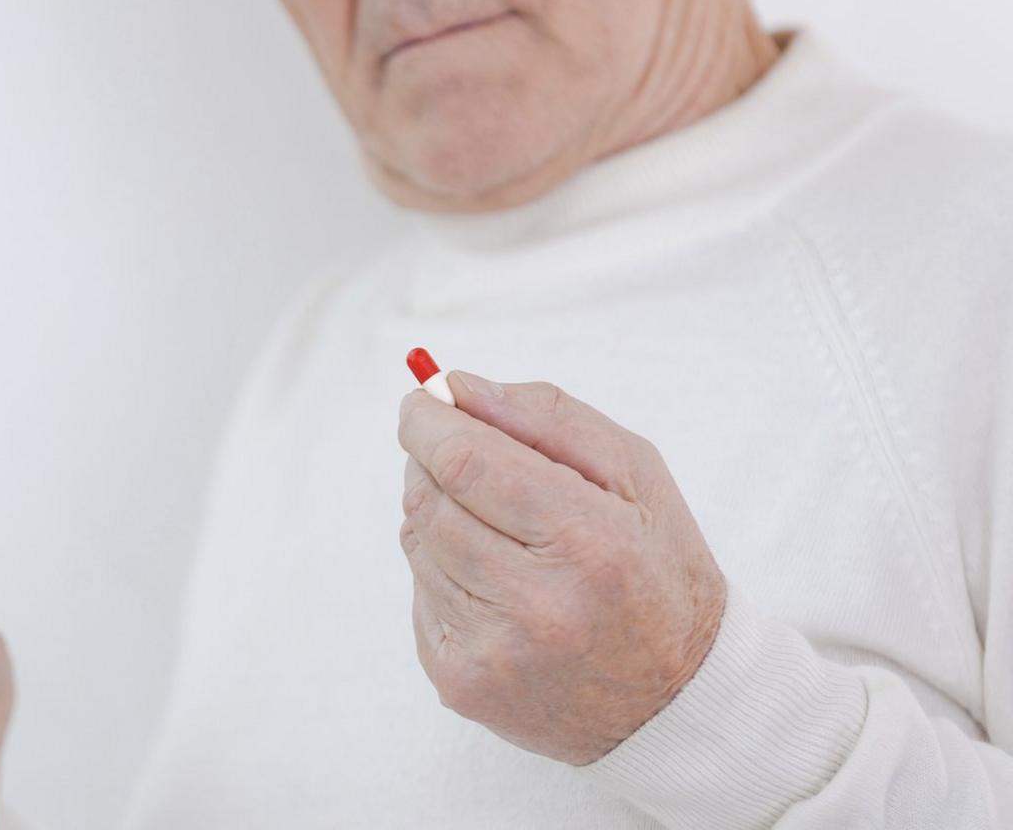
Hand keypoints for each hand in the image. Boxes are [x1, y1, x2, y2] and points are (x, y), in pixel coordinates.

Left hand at [396, 371, 724, 764]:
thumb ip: (547, 417)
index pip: (466, 462)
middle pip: (428, 500)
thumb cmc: (657, 571)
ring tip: (499, 531)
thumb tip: (458, 388)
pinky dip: (442, 572)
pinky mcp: (461, 684)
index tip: (421, 403)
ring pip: (418, 544)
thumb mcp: (636, 477)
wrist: (674, 703)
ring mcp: (492, 652)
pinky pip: (419, 595)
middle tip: (455, 452)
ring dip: (439, 518)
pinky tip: (497, 586)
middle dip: (428, 462)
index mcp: (591, 543)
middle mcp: (537, 606)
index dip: (429, 423)